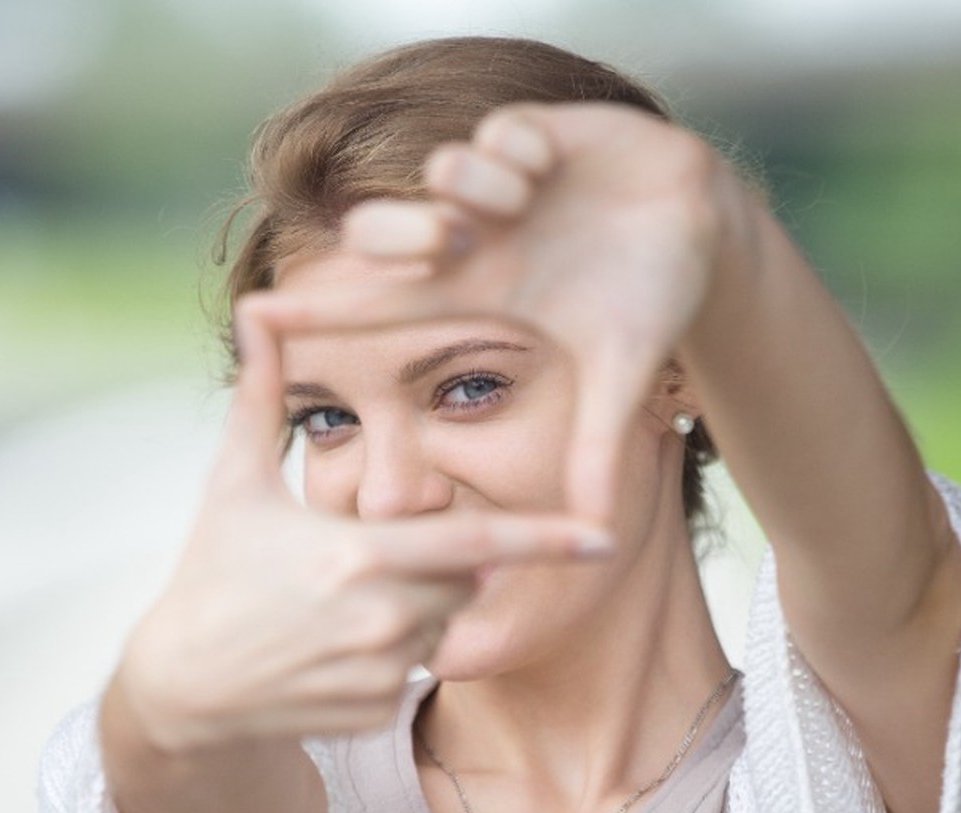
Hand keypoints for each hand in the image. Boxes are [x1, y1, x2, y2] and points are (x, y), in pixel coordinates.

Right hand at [116, 303, 609, 749]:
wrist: (183, 690)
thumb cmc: (212, 573)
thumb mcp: (232, 484)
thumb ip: (258, 395)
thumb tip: (256, 311)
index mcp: (358, 556)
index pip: (476, 541)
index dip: (546, 539)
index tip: (604, 537)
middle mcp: (379, 620)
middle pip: (461, 578)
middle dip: (435, 562)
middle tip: (363, 559)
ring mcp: (379, 674)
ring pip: (440, 626)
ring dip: (411, 608)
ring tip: (335, 606)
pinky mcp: (375, 713)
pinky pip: (413, 672)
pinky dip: (387, 655)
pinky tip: (328, 650)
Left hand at [247, 102, 752, 528]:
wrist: (705, 229)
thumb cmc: (650, 299)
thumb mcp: (619, 379)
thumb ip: (598, 448)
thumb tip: (599, 533)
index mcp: (476, 292)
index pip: (379, 305)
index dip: (319, 310)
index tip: (255, 316)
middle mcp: (473, 237)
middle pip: (385, 230)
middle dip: (404, 233)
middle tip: (452, 244)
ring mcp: (500, 185)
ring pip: (443, 171)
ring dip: (477, 188)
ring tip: (524, 202)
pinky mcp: (537, 133)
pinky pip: (498, 130)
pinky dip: (518, 149)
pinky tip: (552, 167)